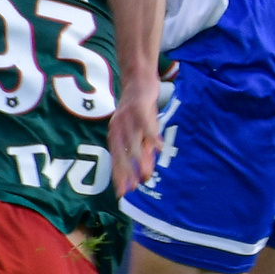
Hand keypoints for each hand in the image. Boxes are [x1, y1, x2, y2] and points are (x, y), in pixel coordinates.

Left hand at [108, 70, 163, 193]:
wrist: (138, 79)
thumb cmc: (138, 110)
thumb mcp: (137, 132)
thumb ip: (141, 151)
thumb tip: (143, 173)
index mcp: (115, 135)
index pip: (115, 160)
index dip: (119, 176)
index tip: (122, 194)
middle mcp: (118, 127)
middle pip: (121, 154)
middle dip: (127, 173)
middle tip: (133, 188)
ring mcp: (128, 118)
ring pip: (133, 142)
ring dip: (140, 160)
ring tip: (146, 174)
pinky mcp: (140, 107)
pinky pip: (146, 124)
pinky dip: (152, 136)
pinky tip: (159, 147)